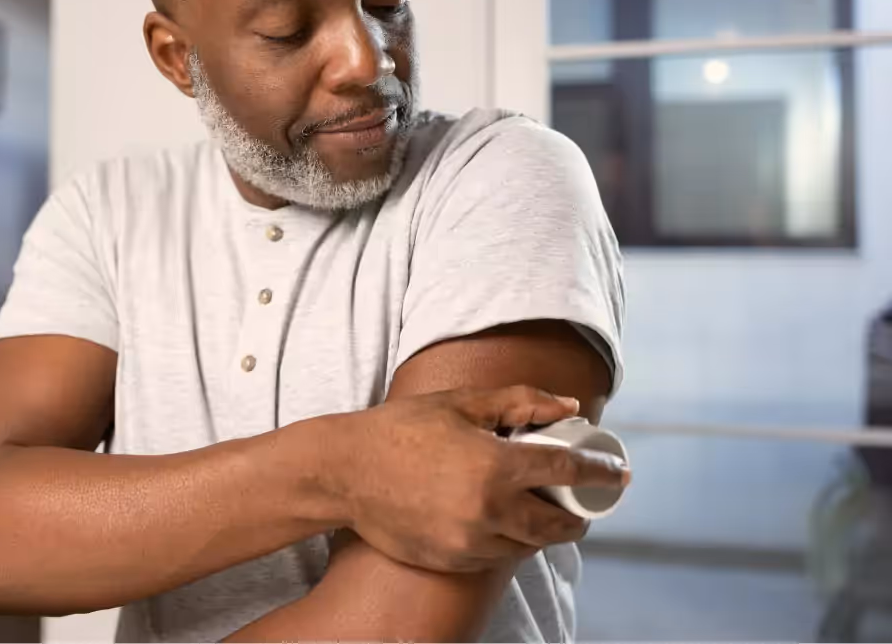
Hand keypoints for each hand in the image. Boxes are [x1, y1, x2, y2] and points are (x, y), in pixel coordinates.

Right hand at [328, 385, 629, 572]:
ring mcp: (469, 542)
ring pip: (526, 545)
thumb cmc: (400, 428)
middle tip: (582, 505)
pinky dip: (506, 541)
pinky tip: (501, 523)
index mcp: (495, 466)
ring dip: (541, 530)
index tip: (617, 474)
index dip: (599, 472)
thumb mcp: (461, 403)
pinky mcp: (450, 560)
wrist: (345, 471)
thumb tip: (567, 405)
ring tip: (540, 511)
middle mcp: (488, 511)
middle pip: (556, 524)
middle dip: (577, 516)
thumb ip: (519, 402)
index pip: (566, 473)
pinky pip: (494, 556)